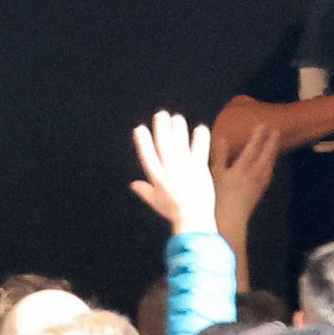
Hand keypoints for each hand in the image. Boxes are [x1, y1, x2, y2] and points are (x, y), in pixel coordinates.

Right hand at [130, 111, 217, 234]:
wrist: (193, 220)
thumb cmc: (174, 212)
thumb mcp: (156, 202)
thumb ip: (145, 190)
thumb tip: (133, 184)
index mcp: (156, 177)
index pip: (146, 155)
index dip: (142, 140)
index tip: (139, 128)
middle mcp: (168, 169)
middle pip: (162, 144)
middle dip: (161, 127)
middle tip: (161, 114)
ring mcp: (184, 167)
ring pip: (179, 142)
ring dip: (178, 128)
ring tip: (177, 117)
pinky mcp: (199, 168)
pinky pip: (200, 149)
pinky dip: (200, 138)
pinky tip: (200, 127)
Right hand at [211, 125, 280, 233]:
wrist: (230, 222)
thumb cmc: (218, 198)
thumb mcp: (215, 174)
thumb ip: (219, 155)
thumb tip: (221, 137)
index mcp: (243, 168)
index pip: (253, 147)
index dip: (258, 135)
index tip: (263, 124)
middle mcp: (255, 174)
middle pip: (267, 155)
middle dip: (272, 142)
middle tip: (277, 131)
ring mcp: (259, 185)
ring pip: (270, 165)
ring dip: (273, 153)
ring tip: (275, 146)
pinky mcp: (258, 194)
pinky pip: (268, 175)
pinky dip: (270, 166)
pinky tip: (268, 168)